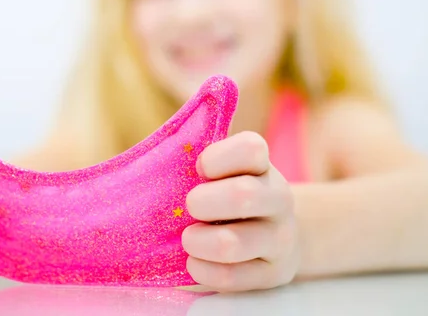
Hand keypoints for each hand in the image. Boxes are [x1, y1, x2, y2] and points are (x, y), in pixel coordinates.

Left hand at [183, 131, 298, 291]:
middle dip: (202, 203)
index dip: (216, 158)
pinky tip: (195, 263)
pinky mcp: (274, 273)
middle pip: (242, 195)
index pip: (250, 149)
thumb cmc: (227, 198)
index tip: (199, 169)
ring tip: (188, 239)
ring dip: (198, 242)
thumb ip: (193, 167)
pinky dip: (202, 270)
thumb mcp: (221, 176)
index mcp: (262, 165)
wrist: (273, 238)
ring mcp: (281, 238)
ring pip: (232, 243)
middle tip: (188, 208)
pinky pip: (230, 277)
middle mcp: (278, 198)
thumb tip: (146, 169)